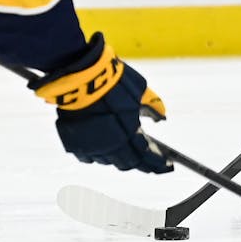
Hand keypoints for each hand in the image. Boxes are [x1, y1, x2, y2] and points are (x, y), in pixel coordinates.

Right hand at [32, 33, 170, 173]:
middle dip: (139, 163)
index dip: (157, 163)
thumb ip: (152, 106)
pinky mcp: (73, 142)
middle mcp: (110, 146)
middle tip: (148, 162)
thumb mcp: (140, 90)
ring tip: (126, 152)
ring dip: (118, 158)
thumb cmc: (113, 80)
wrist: (80, 75)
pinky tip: (102, 148)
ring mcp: (90, 146)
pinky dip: (96, 153)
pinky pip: (87, 156)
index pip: (146, 157)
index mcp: (128, 134)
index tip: (167, 166)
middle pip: (127, 163)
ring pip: (106, 160)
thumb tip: (161, 116)